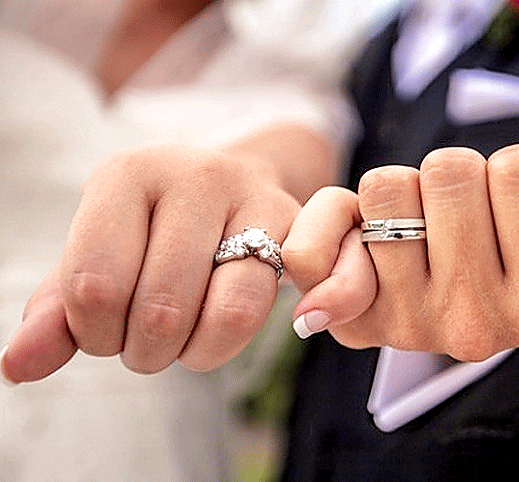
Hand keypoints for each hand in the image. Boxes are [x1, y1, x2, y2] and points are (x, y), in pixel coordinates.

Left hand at [1, 123, 332, 384]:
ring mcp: (252, 197)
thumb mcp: (100, 258)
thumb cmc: (154, 233)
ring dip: (193, 353)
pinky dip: (230, 342)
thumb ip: (56, 312)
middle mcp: (194, 174)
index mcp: (127, 174)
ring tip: (180, 341)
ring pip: (226, 313)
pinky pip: (264, 311)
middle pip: (160, 308)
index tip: (102, 330)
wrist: (231, 190)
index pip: (94, 285)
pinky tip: (216, 328)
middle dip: (144, 350)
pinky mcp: (295, 228)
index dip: (93, 333)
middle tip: (144, 339)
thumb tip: (17, 367)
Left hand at [283, 110, 518, 360]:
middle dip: (459, 175)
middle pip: (448, 173)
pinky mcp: (354, 321)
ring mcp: (408, 327)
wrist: (480, 288)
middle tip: (468, 215)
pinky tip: (364, 237)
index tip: (516, 207)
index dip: (518, 167)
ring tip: (427, 226)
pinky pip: (311, 248)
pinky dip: (333, 219)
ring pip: (385, 188)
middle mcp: (477, 328)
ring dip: (406, 189)